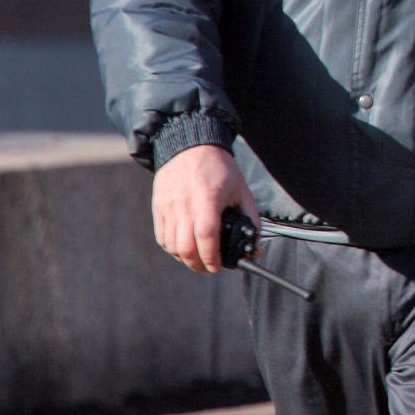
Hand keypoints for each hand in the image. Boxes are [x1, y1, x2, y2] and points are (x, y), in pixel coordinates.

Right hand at [151, 144, 256, 272]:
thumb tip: (255, 249)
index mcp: (208, 198)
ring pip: (172, 246)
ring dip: (185, 258)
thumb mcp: (241, 191)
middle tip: (210, 267)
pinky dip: (173, 248)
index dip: (212, 256)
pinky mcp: (159, 208)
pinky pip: (162, 237)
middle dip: (198, 264)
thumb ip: (251, 220)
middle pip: (186, 246)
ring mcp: (168, 207)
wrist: (190, 147)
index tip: (218, 266)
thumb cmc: (219, 169)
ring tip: (199, 259)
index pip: (207, 235)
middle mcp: (184, 204)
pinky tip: (185, 248)